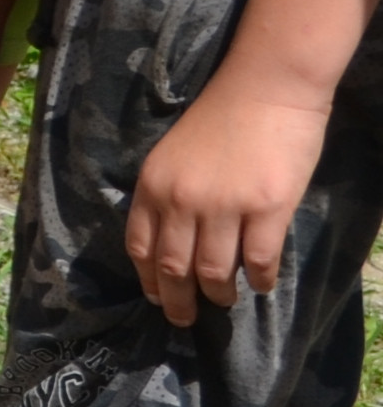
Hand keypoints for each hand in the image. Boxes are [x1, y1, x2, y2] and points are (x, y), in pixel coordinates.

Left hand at [125, 70, 332, 324]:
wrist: (265, 87)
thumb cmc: (221, 118)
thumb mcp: (172, 156)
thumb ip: (167, 195)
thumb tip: (172, 240)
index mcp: (152, 186)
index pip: (140, 247)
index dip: (147, 279)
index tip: (155, 297)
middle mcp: (181, 200)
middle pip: (173, 267)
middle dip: (177, 300)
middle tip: (185, 319)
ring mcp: (224, 206)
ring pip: (214, 271)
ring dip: (219, 293)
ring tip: (225, 301)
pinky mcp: (267, 207)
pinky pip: (259, 260)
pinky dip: (259, 279)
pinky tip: (261, 284)